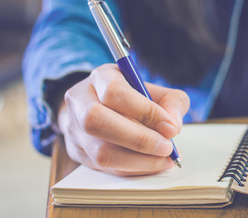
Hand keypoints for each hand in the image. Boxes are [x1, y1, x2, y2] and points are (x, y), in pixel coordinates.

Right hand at [57, 64, 189, 175]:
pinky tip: (153, 165)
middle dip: (139, 140)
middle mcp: (80, 101)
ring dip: (138, 161)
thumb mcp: (156, 90)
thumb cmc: (134, 99)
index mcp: (100, 78)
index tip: (171, 127)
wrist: (102, 108)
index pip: (115, 92)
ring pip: (99, 152)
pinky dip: (133, 170)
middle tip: (167, 148)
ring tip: (164, 159)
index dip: (145, 111)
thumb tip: (172, 127)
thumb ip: (171, 103)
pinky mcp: (78, 152)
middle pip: (97, 121)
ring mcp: (74, 129)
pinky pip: (105, 168)